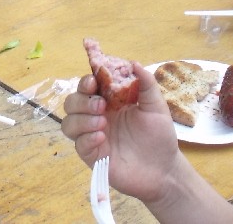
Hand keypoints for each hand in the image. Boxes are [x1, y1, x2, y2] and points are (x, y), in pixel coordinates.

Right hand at [60, 63, 182, 203]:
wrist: (164, 169)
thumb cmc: (159, 136)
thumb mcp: (156, 107)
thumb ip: (146, 84)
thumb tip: (135, 63)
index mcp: (108, 102)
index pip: (87, 86)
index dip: (85, 82)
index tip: (93, 82)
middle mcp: (96, 117)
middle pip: (71, 102)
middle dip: (81, 101)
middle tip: (101, 106)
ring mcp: (92, 136)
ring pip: (68, 123)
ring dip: (81, 119)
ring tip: (102, 123)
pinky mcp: (93, 156)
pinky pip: (78, 144)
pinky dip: (86, 138)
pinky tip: (102, 138)